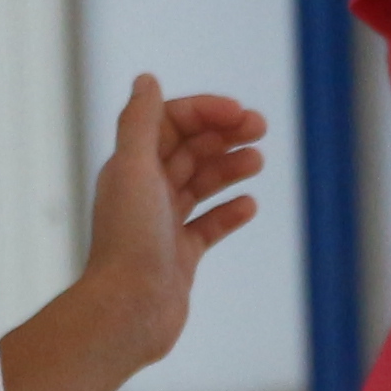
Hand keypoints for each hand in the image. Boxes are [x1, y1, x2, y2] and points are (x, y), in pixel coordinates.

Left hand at [74, 75, 267, 370]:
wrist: (129, 311)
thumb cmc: (129, 240)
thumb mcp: (133, 169)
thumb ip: (140, 123)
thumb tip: (146, 79)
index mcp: (130, 166)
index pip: (171, 123)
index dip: (205, 112)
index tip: (239, 114)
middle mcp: (144, 192)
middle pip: (188, 150)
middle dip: (223, 135)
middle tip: (260, 130)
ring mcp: (162, 226)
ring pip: (200, 185)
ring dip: (228, 168)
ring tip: (257, 161)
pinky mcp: (178, 257)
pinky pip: (207, 227)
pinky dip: (228, 213)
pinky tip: (249, 205)